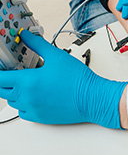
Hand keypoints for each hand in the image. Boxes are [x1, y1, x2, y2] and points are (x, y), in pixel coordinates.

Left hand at [0, 30, 126, 125]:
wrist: (92, 98)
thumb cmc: (77, 79)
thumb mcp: (55, 55)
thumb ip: (36, 44)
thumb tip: (25, 36)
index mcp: (27, 82)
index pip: (0, 78)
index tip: (1, 67)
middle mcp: (26, 98)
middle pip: (2, 91)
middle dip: (3, 81)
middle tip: (10, 73)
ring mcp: (32, 110)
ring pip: (12, 102)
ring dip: (13, 92)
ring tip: (23, 82)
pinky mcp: (40, 118)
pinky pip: (22, 113)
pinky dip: (22, 104)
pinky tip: (31, 96)